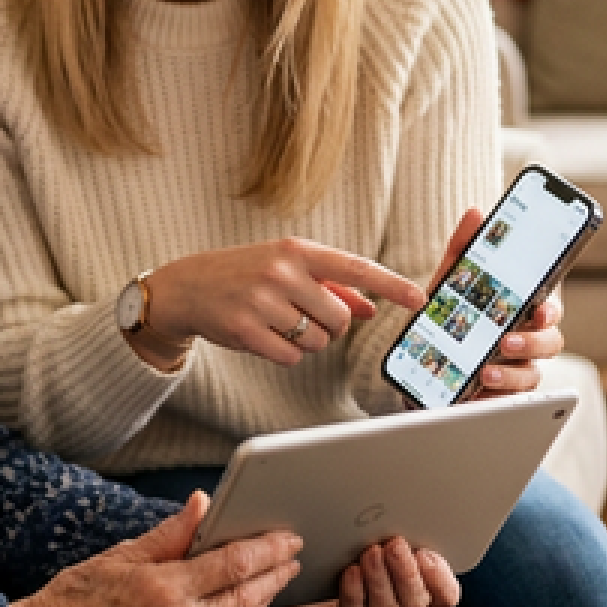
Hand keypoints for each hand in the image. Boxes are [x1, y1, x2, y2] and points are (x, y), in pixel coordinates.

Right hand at [9, 492, 301, 606]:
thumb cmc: (76, 598)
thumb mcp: (119, 556)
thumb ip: (169, 534)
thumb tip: (203, 503)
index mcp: (162, 589)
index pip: (234, 563)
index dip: (268, 549)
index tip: (288, 538)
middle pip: (244, 598)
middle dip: (274, 576)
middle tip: (290, 560)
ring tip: (268, 586)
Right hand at [130, 240, 426, 370]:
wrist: (187, 286)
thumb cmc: (244, 274)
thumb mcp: (286, 268)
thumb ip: (330, 285)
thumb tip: (369, 308)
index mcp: (296, 250)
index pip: (355, 267)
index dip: (391, 284)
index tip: (419, 299)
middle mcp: (281, 272)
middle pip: (339, 318)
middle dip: (329, 326)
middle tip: (304, 317)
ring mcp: (262, 301)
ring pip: (317, 341)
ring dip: (307, 341)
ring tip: (278, 323)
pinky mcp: (246, 330)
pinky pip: (291, 357)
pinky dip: (285, 353)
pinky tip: (264, 337)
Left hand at [264, 536, 459, 606]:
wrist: (291, 598)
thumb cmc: (333, 565)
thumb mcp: (363, 543)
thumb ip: (385, 532)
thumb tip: (396, 502)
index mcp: (408, 593)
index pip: (443, 595)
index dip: (441, 578)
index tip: (428, 553)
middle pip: (415, 602)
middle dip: (407, 572)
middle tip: (394, 545)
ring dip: (381, 582)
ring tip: (370, 554)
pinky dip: (354, 596)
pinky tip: (350, 574)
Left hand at [427, 208, 566, 398]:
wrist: (424, 361)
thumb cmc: (450, 315)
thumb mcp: (450, 280)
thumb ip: (463, 248)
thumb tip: (476, 213)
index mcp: (523, 310)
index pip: (550, 308)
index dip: (551, 310)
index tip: (539, 311)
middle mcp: (527, 339)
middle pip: (550, 342)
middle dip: (532, 343)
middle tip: (507, 341)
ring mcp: (518, 369)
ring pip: (533, 375)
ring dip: (513, 373)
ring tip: (487, 370)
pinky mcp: (501, 395)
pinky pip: (508, 402)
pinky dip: (494, 399)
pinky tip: (477, 396)